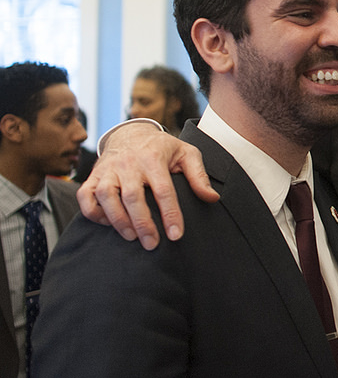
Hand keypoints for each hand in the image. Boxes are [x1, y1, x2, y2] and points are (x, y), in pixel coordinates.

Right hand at [76, 121, 217, 248]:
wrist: (130, 133)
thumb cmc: (162, 148)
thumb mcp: (186, 154)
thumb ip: (199, 176)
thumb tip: (212, 198)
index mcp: (154, 158)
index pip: (164, 190)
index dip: (170, 214)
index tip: (175, 235)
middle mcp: (128, 164)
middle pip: (133, 197)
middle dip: (143, 224)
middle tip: (152, 244)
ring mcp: (108, 170)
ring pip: (106, 197)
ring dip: (118, 220)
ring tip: (132, 237)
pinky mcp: (93, 176)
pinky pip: (86, 197)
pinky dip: (94, 213)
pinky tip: (109, 224)